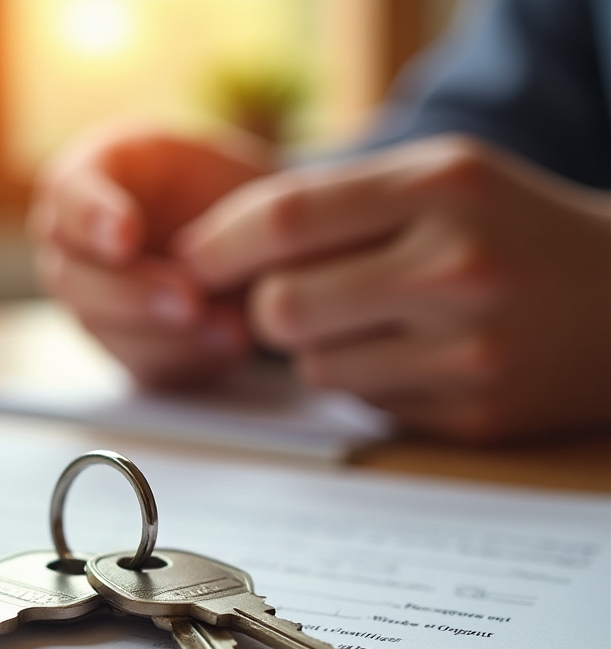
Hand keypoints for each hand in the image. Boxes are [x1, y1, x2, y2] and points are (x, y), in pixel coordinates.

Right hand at [29, 122, 273, 386]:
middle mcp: (69, 247)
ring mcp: (87, 303)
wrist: (242, 243)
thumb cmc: (216, 188)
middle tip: (189, 300)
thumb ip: (194, 195)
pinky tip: (226, 342)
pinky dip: (183, 355)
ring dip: (163, 331)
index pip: (66, 196)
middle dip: (134, 292)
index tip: (127, 236)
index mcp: (81, 183)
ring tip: (228, 327)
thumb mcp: (213, 168)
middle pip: (72, 276)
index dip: (91, 218)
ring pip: (100, 325)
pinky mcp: (123, 349)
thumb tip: (194, 257)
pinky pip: (138, 361)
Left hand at [177, 135, 610, 441]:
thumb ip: (332, 205)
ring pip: (314, 368)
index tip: (192, 261)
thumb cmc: (509, 230)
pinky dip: (367, 383)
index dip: (218, 246)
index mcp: (443, 188)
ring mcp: (468, 352)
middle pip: (281, 309)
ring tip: (382, 323)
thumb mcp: (437, 180)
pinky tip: (417, 358)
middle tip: (295, 297)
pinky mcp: (470, 417)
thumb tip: (208, 253)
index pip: (286, 218)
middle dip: (267, 308)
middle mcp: (456, 269)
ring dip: (321, 349)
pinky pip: (363, 407)